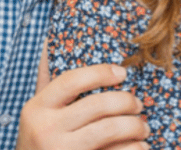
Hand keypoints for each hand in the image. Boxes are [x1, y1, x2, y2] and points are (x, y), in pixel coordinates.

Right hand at [16, 62, 149, 149]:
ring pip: (109, 129)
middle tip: (139, 105)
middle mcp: (45, 129)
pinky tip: (140, 147)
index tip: (123, 73)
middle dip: (126, 102)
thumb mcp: (36, 114)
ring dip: (134, 126)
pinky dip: (134, 149)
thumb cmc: (40, 141)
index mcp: (36, 108)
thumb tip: (49, 41)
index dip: (101, 73)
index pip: (72, 81)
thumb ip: (47, 83)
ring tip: (143, 127)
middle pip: (97, 105)